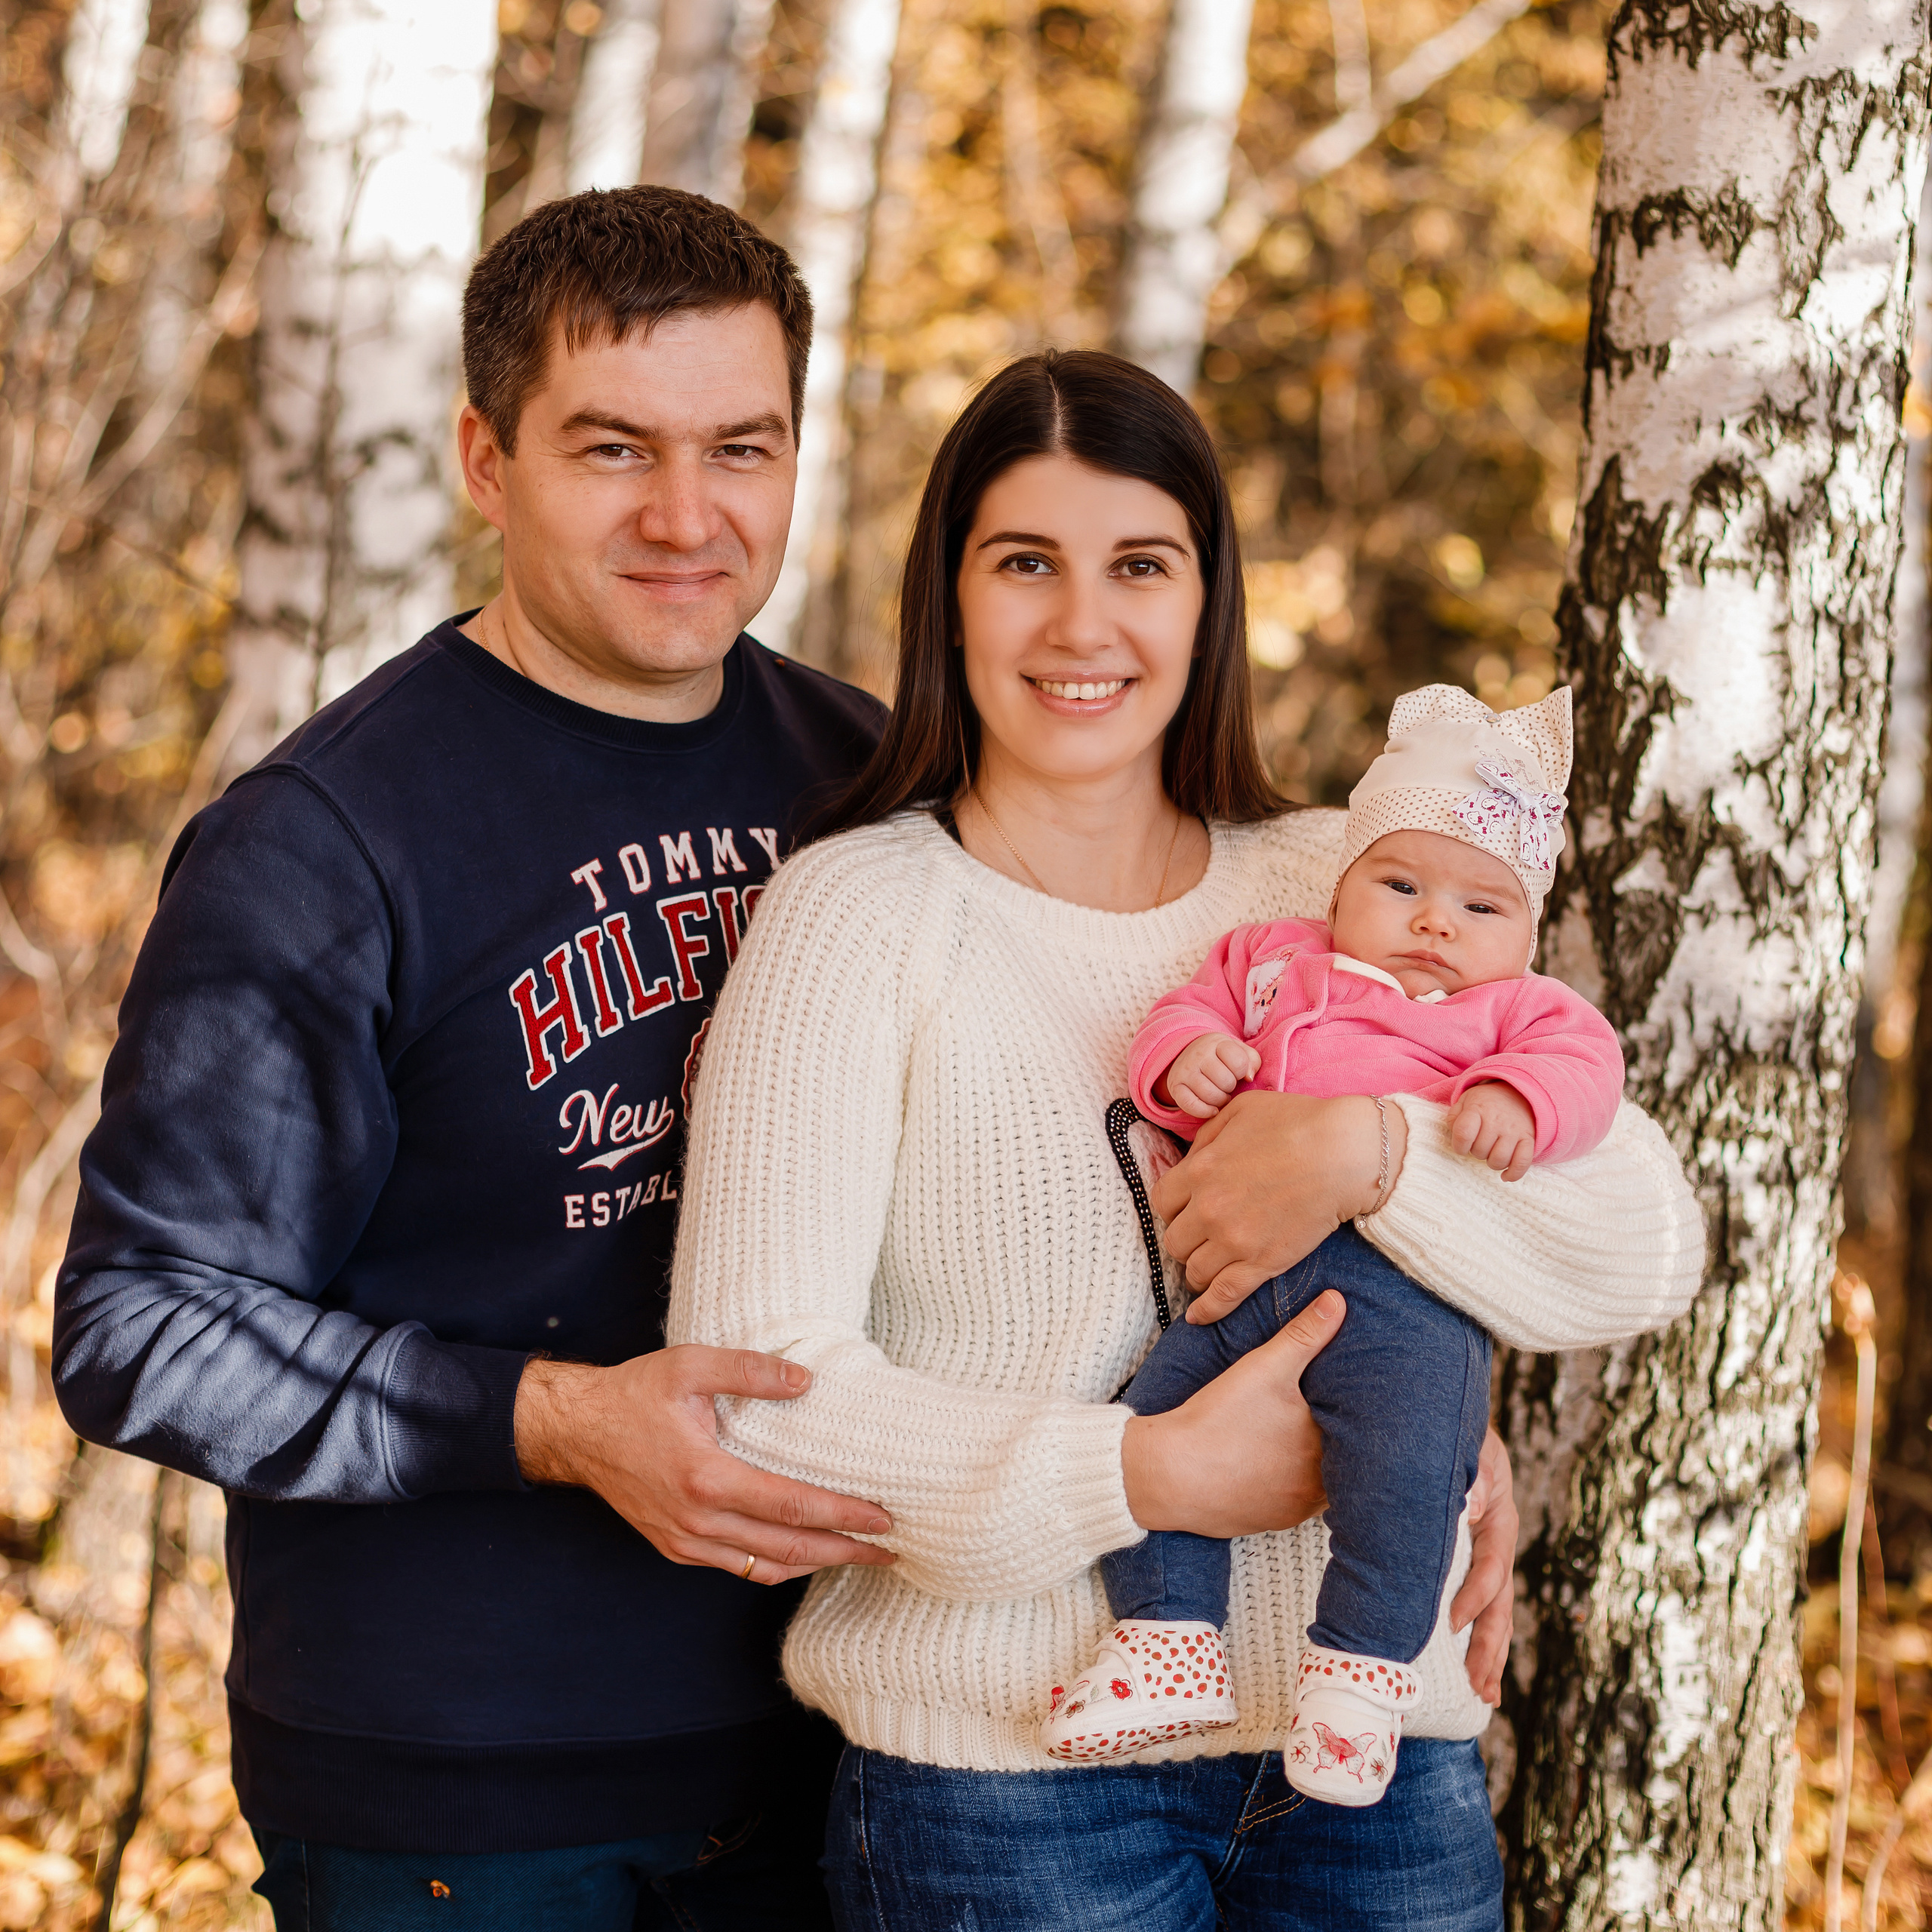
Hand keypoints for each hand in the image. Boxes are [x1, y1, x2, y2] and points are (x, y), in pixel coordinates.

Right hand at [514, 1348, 895, 1585]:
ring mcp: (685, 1541)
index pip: (792, 1507)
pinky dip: (777, 1564)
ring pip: (764, 1568)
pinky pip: (738, 1566)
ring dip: (814, 1564)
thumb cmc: (635, 1394)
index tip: (883, 1518)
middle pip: (788, 1550)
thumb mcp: (691, 1364)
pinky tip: (803, 1552)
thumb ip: (750, 1370)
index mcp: (706, 1478)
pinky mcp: (676, 1547)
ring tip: (857, 1555)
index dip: (843, 1516)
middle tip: (889, 1551)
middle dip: (844, 1553)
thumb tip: (807, 1381)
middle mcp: (698, 1521)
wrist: (576, 1430)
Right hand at [1120, 1290, 1341, 1536]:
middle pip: (1342, 1461)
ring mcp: (1294, 1510)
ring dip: (1315, 1466)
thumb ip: (1304, 1335)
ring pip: (1319, 1485)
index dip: (1357, 1416)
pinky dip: (1288, 1485)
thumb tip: (1337, 1302)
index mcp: (1326, 1449)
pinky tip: (1273, 1465)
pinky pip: (1292, 1503)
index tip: (1353, 1401)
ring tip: (1302, 1440)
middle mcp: (1317, 1487)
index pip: (1360, 1432)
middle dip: (1337, 1441)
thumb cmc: (1218, 1421)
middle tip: (1324, 1418)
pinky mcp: (1270, 1522)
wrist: (1169, 1475)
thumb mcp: (1264, 1368)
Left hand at [1151, 1091, 1406, 1323]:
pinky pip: (1223, 1296)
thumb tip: (1192, 1157)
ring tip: (1210, 1266)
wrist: (1344, 1154)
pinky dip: (1208, 1310)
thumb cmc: (1297, 1123)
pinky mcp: (1263, 1264)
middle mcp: (1208, 1210)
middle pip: (1175, 1240)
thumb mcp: (1240, 1110)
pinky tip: (1199, 1316)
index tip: (1187, 1209)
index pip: (1162, 1202)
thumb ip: (1207, 1136)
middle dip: (1186, 1238)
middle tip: (1202, 1236)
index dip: (1174, 1207)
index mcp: (1199, 1171)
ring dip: (1198, 1270)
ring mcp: (1234, 1241)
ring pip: (1194, 1271)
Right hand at [1157, 1032, 1261, 1119]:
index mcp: (1216, 1042)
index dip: (1243, 1072)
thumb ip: (1252, 1060)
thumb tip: (1249, 1078)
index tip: (1237, 1072)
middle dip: (1231, 1088)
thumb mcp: (1238, 1050)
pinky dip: (1205, 1112)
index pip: (1239, 1062)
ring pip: (1211, 1095)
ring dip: (1221, 1101)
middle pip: (1226, 1081)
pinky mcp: (1175, 1087)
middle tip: (1228, 1086)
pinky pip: (1191, 1105)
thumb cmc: (1220, 1056)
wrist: (1189, 1053)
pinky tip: (1213, 1110)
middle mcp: (1198, 1054)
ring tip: (1221, 1095)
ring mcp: (1185, 1071)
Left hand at [1449, 1083, 1535, 1181]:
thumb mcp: (1465, 1101)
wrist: (1518, 1093)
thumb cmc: (1486, 1102)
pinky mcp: (1529, 1139)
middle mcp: (1497, 1120)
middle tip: (1479, 1143)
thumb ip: (1454, 1117)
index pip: (1464, 1133)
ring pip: (1499, 1160)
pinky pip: (1522, 1162)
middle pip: (1480, 1150)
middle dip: (1475, 1152)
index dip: (1459, 1146)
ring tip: (1491, 1153)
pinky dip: (1513, 1173)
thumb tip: (1455, 1135)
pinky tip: (1505, 1175)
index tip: (1461, 1146)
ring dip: (1492, 1162)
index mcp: (1477, 1109)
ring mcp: (1514, 1130)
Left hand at [1450, 1428, 1516, 1702]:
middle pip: (1500, 1602)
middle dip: (1491, 1646)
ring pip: (1496, 1612)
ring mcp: (1489, 1556)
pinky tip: (1475, 1674)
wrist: (1445, 1424)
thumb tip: (1475, 1508)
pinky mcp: (1472, 1562)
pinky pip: (1481, 1605)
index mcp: (1499, 1519)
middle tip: (1480, 1686)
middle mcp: (1499, 1543)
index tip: (1453, 1624)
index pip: (1491, 1567)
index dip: (1475, 1597)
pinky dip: (1478, 1637)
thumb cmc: (1454, 1437)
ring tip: (1485, 1695)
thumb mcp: (1469, 1450)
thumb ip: (1473, 1478)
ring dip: (1490, 1654)